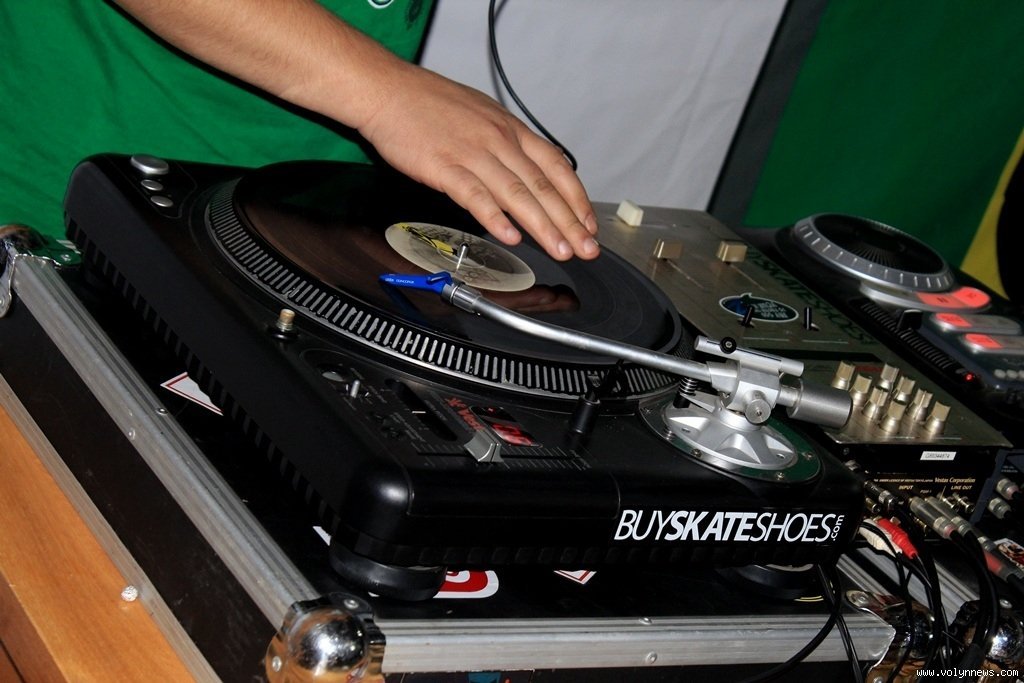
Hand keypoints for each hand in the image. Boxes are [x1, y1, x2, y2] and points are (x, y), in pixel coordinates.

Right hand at [359, 63, 599, 261]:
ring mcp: (473, 153)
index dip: (576, 198)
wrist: (387, 90)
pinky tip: (511, 237)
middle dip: (569, 221)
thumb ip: (504, 144)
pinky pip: (476, 196)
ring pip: (517, 194)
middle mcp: (498, 140)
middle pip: (543, 186)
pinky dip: (496, 219)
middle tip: (586, 247)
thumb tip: (525, 171)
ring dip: (543, 226)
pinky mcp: (445, 167)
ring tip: (560, 250)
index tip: (588, 223)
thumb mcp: (480, 115)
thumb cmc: (427, 104)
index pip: (555, 166)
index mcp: (509, 129)